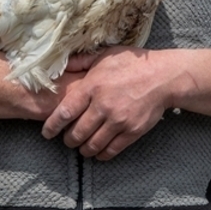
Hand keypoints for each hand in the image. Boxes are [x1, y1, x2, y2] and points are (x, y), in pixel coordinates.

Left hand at [40, 47, 178, 160]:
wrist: (163, 77)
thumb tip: (61, 66)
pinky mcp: (132, 131)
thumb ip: (82, 62)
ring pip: (92, 146)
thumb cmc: (133, 64)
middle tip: (68, 139)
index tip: (47, 132)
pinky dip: (101, 154)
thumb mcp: (105, 55)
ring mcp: (118, 121)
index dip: (52, 126)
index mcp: (93, 86)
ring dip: (83, 149)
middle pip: (76, 134)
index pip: (65, 112)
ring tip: (82, 146)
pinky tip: (99, 151)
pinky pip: (111, 150)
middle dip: (68, 140)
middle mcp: (103, 106)